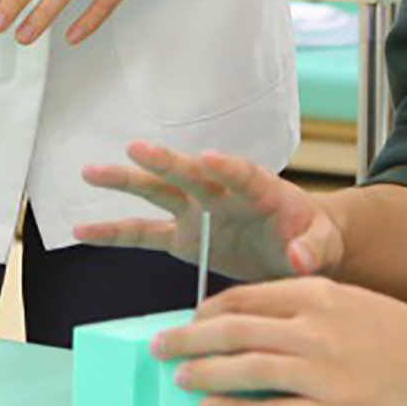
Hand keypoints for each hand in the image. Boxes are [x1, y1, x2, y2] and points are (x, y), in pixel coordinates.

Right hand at [74, 142, 343, 283]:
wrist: (300, 248)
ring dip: (126, 182)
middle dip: (165, 162)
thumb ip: (312, 250)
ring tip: (90, 172)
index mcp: (259, 189)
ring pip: (157, 193)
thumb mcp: (323, 244)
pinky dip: (114, 232)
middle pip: (189, 174)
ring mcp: (197, 213)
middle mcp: (220, 193)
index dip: (226, 166)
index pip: (241, 173)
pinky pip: (143, 234)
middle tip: (137, 148)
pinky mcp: (183, 239)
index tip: (208, 158)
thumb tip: (297, 257)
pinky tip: (83, 229)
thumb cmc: (314, 238)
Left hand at [155, 278, 406, 405]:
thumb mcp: (341, 301)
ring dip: (206, 372)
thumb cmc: (388, 330)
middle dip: (190, 338)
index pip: (246, 298)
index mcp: (315, 292)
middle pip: (236, 329)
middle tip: (160, 346)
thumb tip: (240, 319)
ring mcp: (323, 368)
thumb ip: (296, 307)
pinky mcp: (333, 403)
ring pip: (248, 367)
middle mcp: (315, 325)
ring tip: (180, 377)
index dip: (207, 311)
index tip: (188, 320)